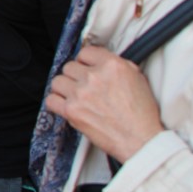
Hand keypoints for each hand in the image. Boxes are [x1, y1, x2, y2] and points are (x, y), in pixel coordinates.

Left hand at [45, 44, 163, 161]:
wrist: (140, 139)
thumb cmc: (141, 113)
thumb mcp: (137, 78)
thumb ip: (116, 65)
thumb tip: (99, 62)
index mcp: (112, 65)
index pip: (85, 52)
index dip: (86, 62)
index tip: (87, 69)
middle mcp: (94, 77)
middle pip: (69, 67)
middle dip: (76, 76)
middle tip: (84, 87)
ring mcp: (81, 93)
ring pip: (57, 81)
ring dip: (64, 89)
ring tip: (75, 97)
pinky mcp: (72, 110)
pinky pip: (50, 100)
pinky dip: (56, 103)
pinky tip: (66, 106)